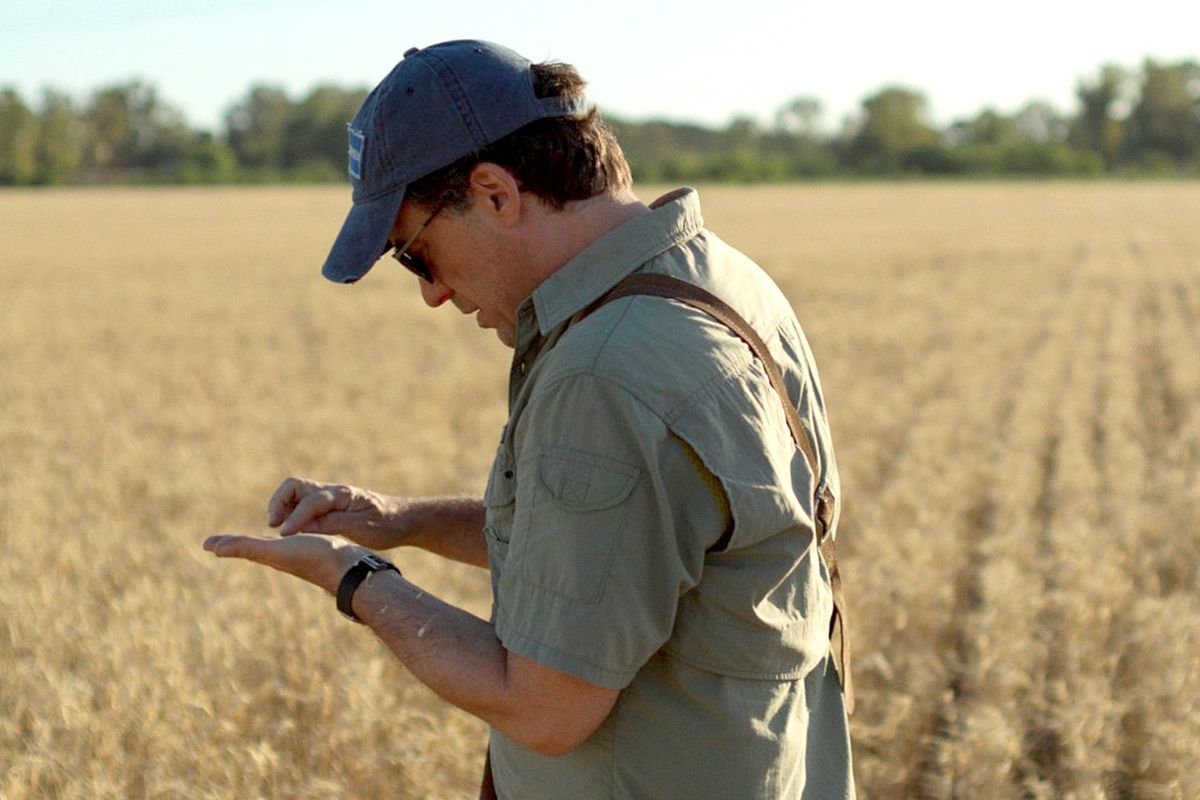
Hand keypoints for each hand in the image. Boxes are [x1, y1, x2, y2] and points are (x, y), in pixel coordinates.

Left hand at [202, 532, 366, 594]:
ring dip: (262, 544)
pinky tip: (294, 539)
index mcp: (270, 555)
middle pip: (255, 549)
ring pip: (275, 547)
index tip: (209, 544)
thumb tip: (213, 548)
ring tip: (256, 543)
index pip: (242, 547)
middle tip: (222, 545)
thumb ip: (244, 547)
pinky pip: (297, 541)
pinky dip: (289, 538)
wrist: (348, 568)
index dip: (226, 544)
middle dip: (239, 545)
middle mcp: (282, 556)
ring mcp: (299, 555)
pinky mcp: (317, 550)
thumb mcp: (274, 551)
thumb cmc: (313, 558)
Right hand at [267, 477, 401, 548]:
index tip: (283, 536)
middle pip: (294, 486)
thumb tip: (303, 527)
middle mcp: (332, 491)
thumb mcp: (363, 528)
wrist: (402, 519)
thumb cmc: (386, 525)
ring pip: (294, 493)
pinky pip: (301, 503)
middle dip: (278, 502)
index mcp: (342, 495)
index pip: (311, 502)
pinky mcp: (327, 505)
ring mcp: (328, 496)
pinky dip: (289, 512)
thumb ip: (333, 525)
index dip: (295, 519)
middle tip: (272, 525)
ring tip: (276, 527)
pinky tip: (288, 530)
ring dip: (281, 506)